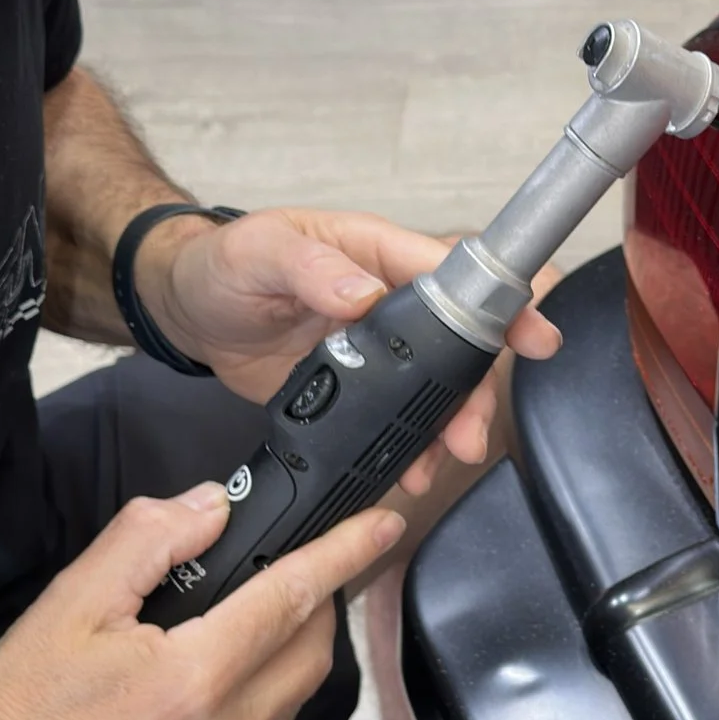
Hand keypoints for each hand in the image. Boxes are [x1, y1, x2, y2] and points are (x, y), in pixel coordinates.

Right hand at [0, 482, 403, 719]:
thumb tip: (211, 509)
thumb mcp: (73, 599)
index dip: (345, 553)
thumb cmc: (14, 707)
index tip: (381, 525)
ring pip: (290, 700)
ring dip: (294, 651)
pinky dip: (260, 697)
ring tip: (265, 614)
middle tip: (304, 565)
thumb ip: (149, 540)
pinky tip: (222, 676)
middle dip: (322, 601)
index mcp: (192, 677)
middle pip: (311, 653)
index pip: (294, 597)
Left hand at [144, 205, 560, 491]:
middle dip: (473, 389)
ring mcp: (372, 346)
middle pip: (454, 342)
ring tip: (442, 458)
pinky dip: (406, 443)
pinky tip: (408, 467)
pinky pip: (392, 415)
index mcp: (372, 251)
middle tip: (471, 430)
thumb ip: (311, 268)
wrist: (187, 309)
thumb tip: (363, 293)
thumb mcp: (259, 252)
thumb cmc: (221, 263)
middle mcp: (383, 297)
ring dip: (444, 424)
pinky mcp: (352, 385)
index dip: (498, 303)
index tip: (531, 331)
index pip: (451, 272)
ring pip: (430, 386)